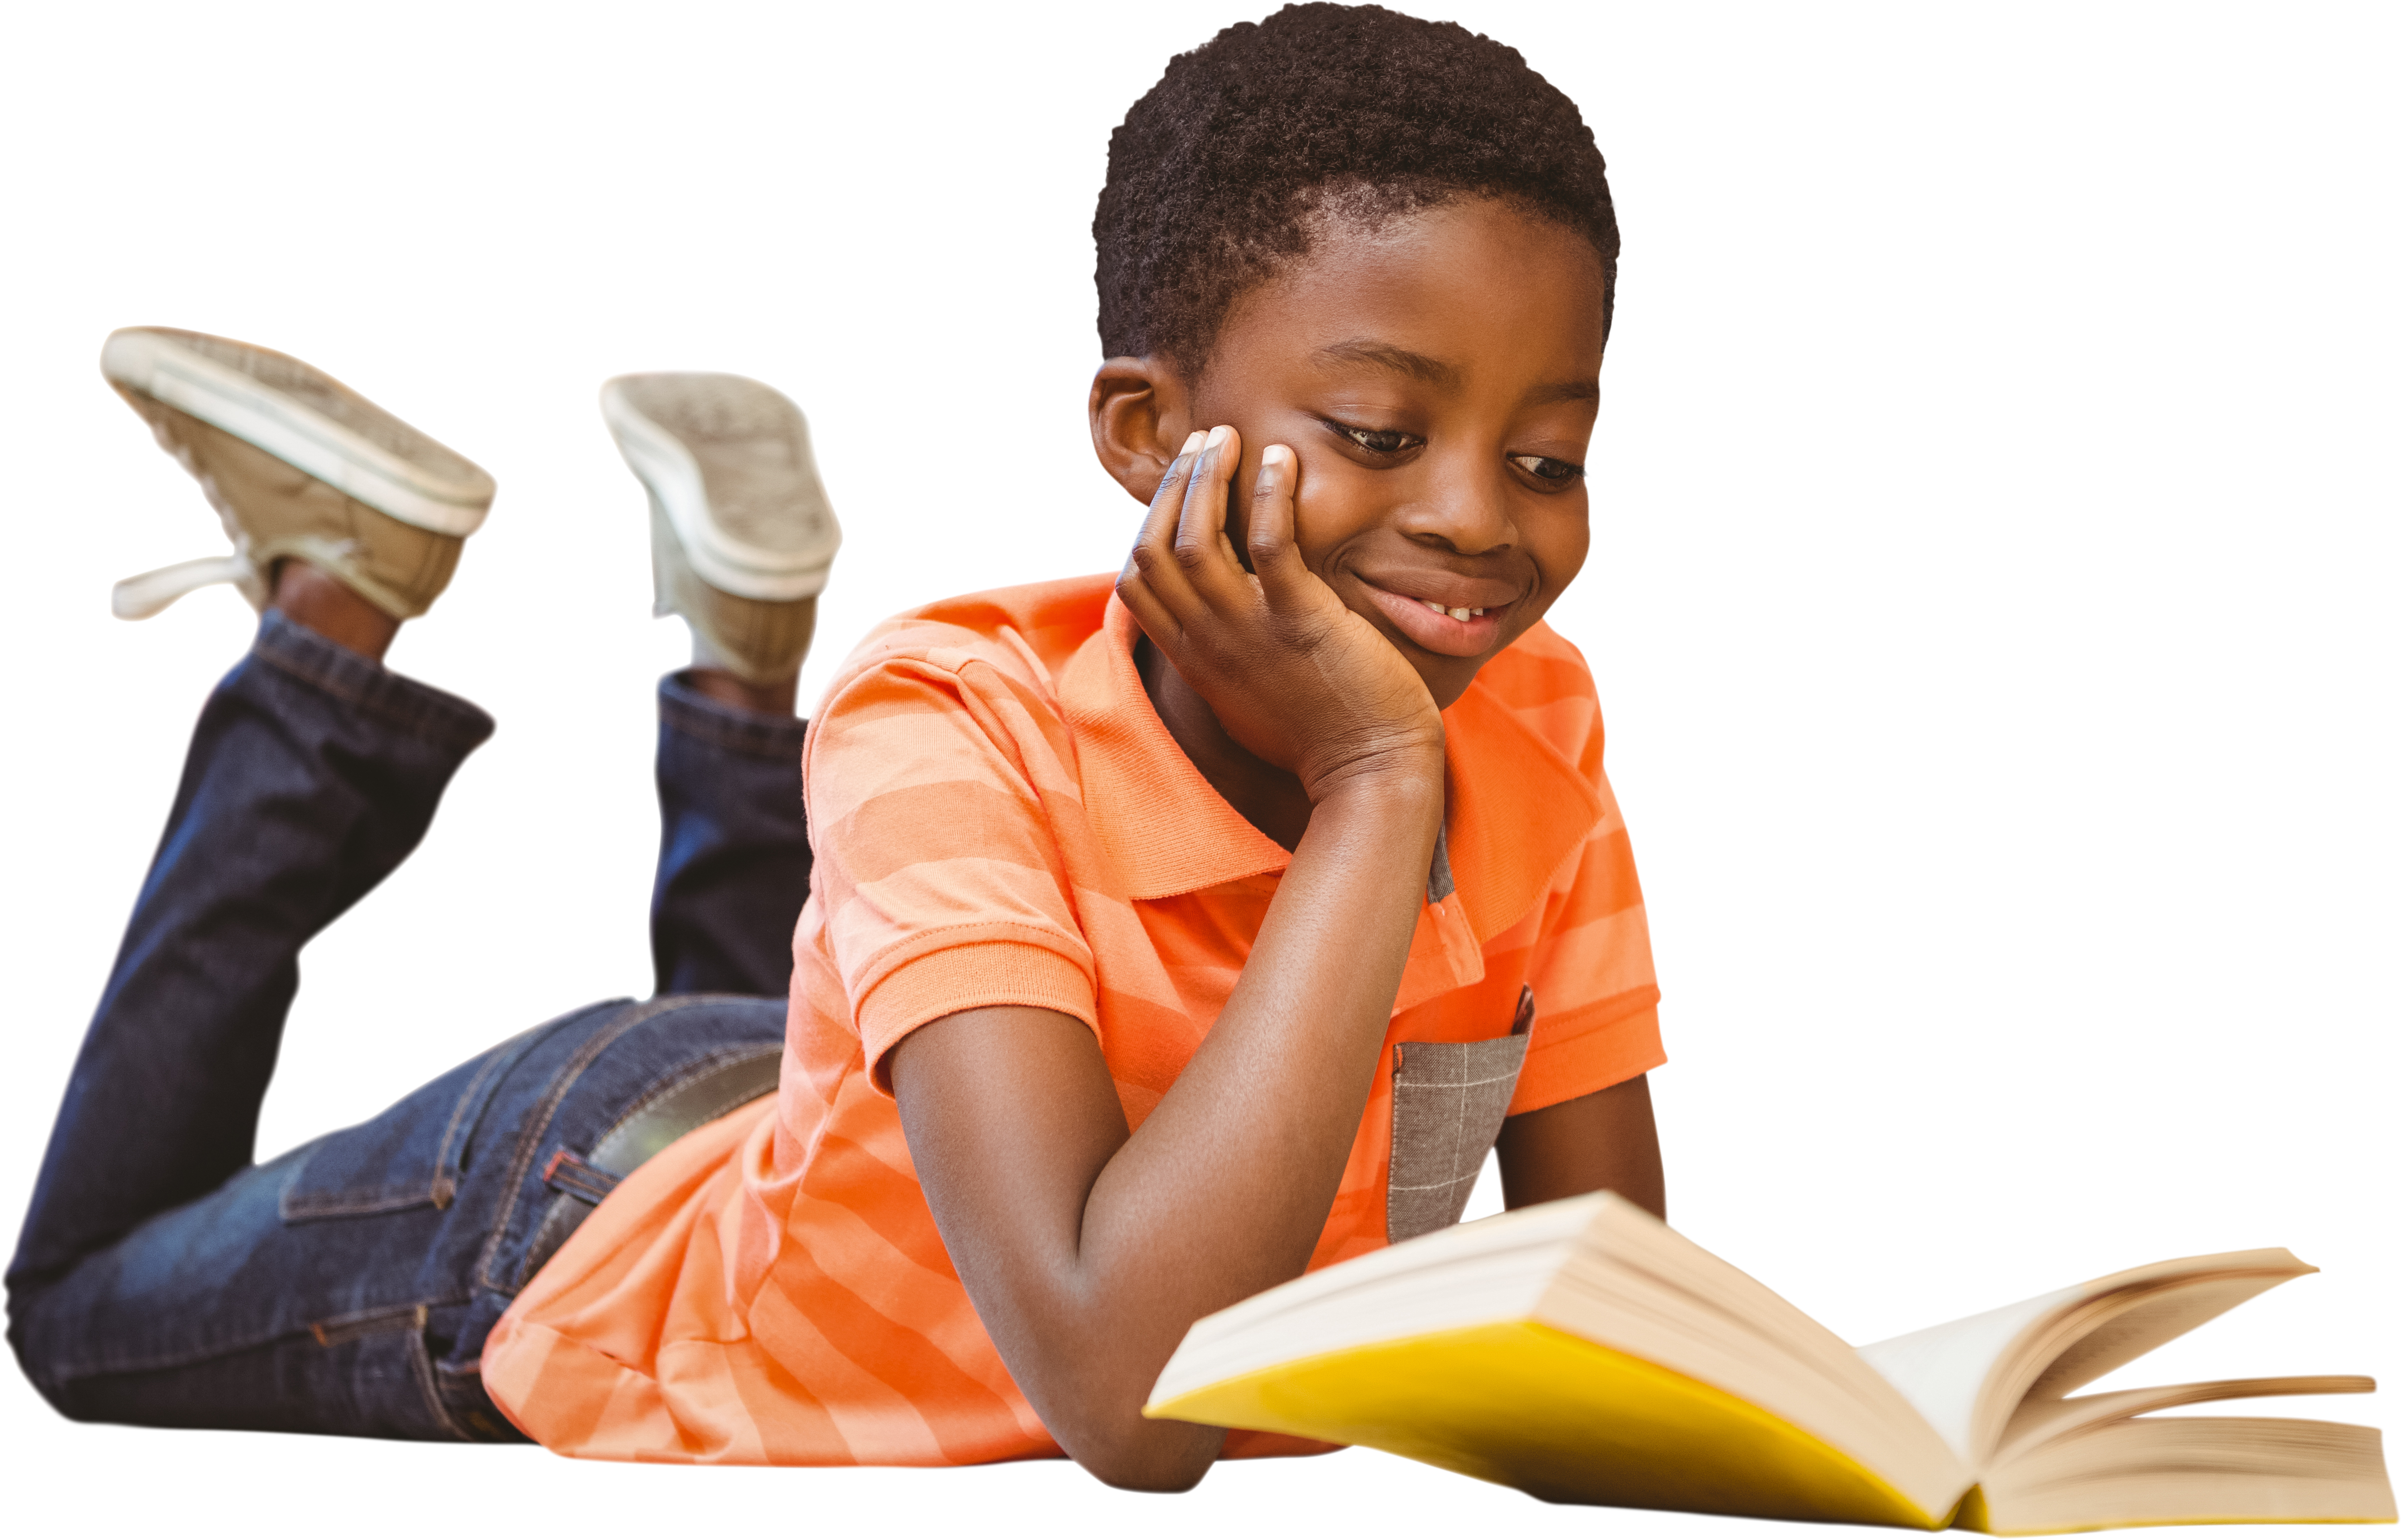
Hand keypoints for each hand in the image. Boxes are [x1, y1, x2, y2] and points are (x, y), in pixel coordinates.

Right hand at [1117, 427, 1444, 802]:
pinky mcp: (1301, 623)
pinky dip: (1271, 495)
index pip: (1134, 579)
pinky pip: (1271, 544)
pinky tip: (1282, 461)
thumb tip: (1215, 612)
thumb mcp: (1244, 693)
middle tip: (1204, 442)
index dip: (1149, 522)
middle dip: (1174, 485)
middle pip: (1155, 548)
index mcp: (1193, 658)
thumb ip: (1219, 651)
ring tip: (1228, 439)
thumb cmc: (1316, 733)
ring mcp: (1250, 633)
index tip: (1181, 486)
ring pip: (1197, 539)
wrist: (1368, 775)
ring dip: (1207, 479)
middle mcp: (1208, 642)